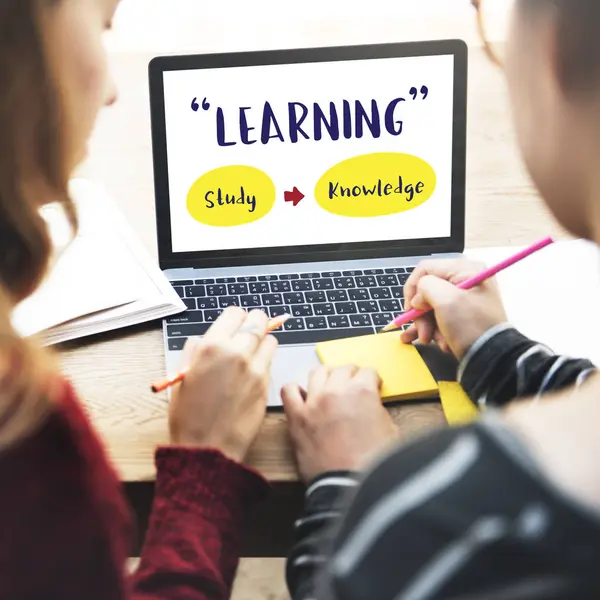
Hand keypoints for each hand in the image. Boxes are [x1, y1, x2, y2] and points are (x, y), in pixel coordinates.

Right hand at [169, 307, 277, 461]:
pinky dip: (265, 361)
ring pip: (270, 339)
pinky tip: (252, 372)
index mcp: (212, 347)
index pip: (235, 313)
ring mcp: (255, 368)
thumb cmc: (188, 416)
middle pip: (258, 321)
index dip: (235, 318)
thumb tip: (204, 339)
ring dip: (263, 342)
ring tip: (252, 352)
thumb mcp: (182, 377)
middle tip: (249, 331)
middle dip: (254, 323)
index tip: (234, 324)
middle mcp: (237, 352)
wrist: (208, 448)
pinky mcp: (266, 384)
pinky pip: (271, 361)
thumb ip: (194, 352)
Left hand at [282, 366, 397, 482]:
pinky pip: (288, 391)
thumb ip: (378, 410)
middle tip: (353, 386)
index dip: (372, 380)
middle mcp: (336, 390)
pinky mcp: (297, 417)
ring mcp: (314, 402)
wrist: (349, 487)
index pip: (367, 371)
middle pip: (343, 369)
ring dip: (326, 376)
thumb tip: (371, 406)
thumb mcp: (391, 431)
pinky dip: (294, 389)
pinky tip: (302, 395)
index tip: (371, 386)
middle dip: (351, 375)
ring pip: (317, 372)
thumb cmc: (373, 464)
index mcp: (362, 391)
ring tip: (329, 386)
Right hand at [400, 258, 506, 358]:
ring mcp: (464, 299)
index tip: (410, 309)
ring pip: (431, 306)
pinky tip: (429, 340)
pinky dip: (432, 329)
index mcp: (465, 270)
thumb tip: (418, 298)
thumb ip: (425, 287)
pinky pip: (439, 317)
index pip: (425, 269)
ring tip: (430, 340)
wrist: (492, 358)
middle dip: (420, 313)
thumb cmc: (471, 327)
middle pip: (427, 290)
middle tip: (422, 331)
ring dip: (426, 325)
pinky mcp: (463, 316)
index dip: (412, 289)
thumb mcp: (446, 300)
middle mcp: (466, 280)